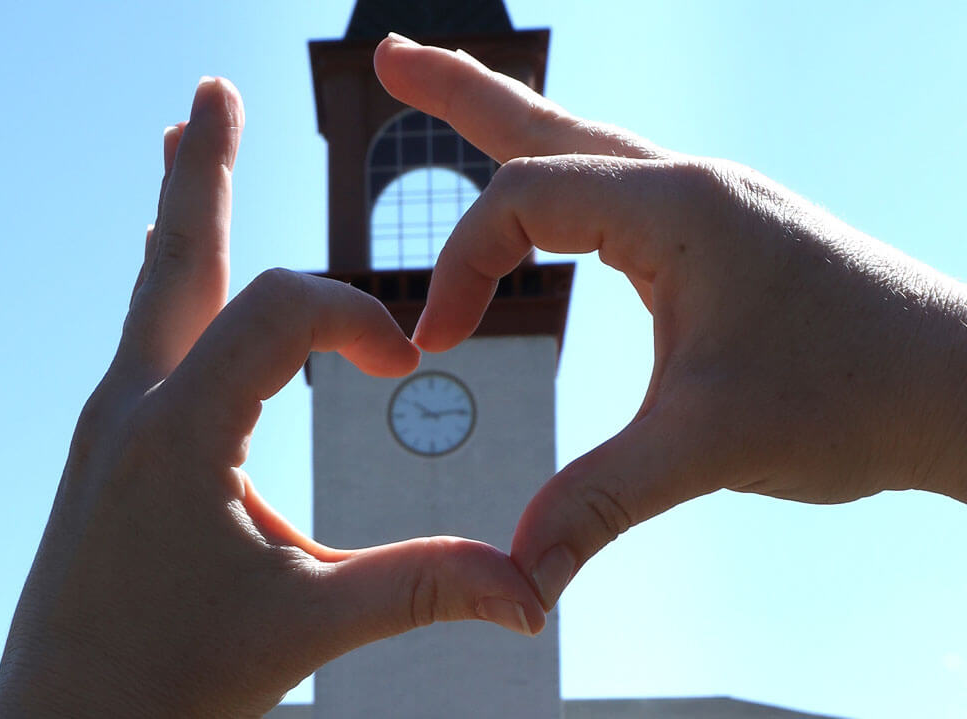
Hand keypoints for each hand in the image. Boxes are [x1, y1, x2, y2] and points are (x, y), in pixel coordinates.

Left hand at [0, 77, 542, 718]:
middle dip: (201, 169)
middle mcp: (132, 405)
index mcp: (180, 432)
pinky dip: (172, 282)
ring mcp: (110, 420)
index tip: (406, 366)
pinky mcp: (109, 445)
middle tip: (212, 92)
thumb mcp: (310, 623)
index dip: (355, 318)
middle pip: (179, 257)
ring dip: (180, 215)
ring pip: (154, 290)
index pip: (278, 312)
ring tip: (182, 145)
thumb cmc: (171, 683)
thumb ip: (425, 588)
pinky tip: (177, 274)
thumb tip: (535, 595)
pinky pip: (146, 336)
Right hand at [374, 36, 966, 610]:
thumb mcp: (705, 449)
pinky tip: (557, 197)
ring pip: (588, 148)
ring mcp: (712, 203)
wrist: (963, 389)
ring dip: (513, 123)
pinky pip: (623, 190)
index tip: (433, 345)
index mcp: (676, 207)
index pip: (522, 202)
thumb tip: (518, 578)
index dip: (460, 269)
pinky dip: (565, 181)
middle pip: (548, 124)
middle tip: (388, 58)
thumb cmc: (854, 396)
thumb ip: (598, 503)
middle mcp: (689, 183)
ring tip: (451, 94)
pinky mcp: (727, 236)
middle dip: (461, 92)